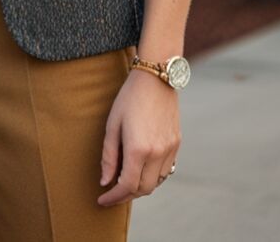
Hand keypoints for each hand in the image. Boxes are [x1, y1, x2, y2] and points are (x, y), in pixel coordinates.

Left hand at [97, 69, 180, 206]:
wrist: (156, 78)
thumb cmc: (129, 98)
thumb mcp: (112, 125)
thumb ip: (109, 156)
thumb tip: (105, 181)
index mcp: (139, 149)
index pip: (127, 186)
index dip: (113, 197)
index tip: (102, 200)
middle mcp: (157, 153)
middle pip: (143, 189)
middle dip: (126, 195)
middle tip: (111, 193)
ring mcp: (170, 150)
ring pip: (156, 182)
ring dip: (140, 186)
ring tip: (125, 180)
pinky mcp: (177, 144)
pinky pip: (166, 170)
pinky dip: (153, 176)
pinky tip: (141, 168)